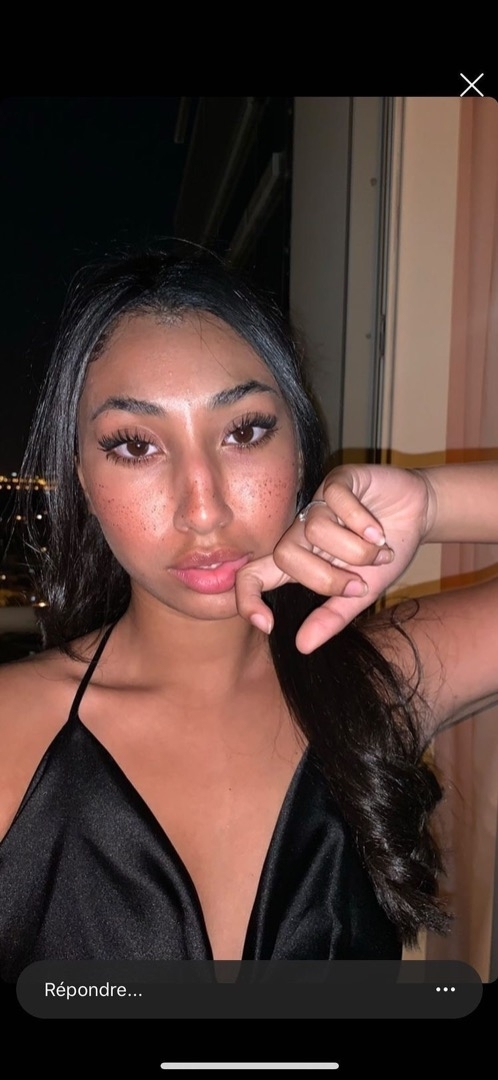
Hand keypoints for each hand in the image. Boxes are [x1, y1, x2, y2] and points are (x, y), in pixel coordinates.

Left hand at [235, 464, 431, 652]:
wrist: (419, 515)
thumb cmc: (384, 555)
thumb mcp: (362, 593)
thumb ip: (331, 617)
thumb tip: (303, 646)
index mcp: (300, 561)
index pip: (253, 575)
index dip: (248, 599)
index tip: (268, 624)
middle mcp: (302, 532)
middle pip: (284, 555)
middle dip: (324, 578)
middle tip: (358, 583)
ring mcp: (319, 503)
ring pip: (317, 529)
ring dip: (356, 550)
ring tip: (380, 550)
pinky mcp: (339, 480)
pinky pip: (335, 499)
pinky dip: (361, 522)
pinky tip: (378, 532)